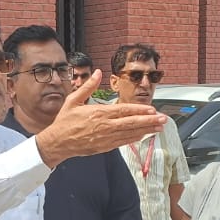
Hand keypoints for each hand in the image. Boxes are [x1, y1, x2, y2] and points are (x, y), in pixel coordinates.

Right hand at [35, 72, 166, 166]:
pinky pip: (123, 142)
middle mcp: (104, 126)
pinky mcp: (104, 147)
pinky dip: (134, 139)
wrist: (57, 143)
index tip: (152, 109)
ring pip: (130, 134)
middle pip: (131, 123)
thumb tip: (97, 72)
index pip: (124, 110)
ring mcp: (105, 138)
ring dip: (146, 130)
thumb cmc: (64, 121)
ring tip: (159, 128)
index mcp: (98, 113)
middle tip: (163, 119)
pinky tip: (143, 135)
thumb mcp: (73, 100)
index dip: (140, 110)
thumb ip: (88, 86)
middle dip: (149, 121)